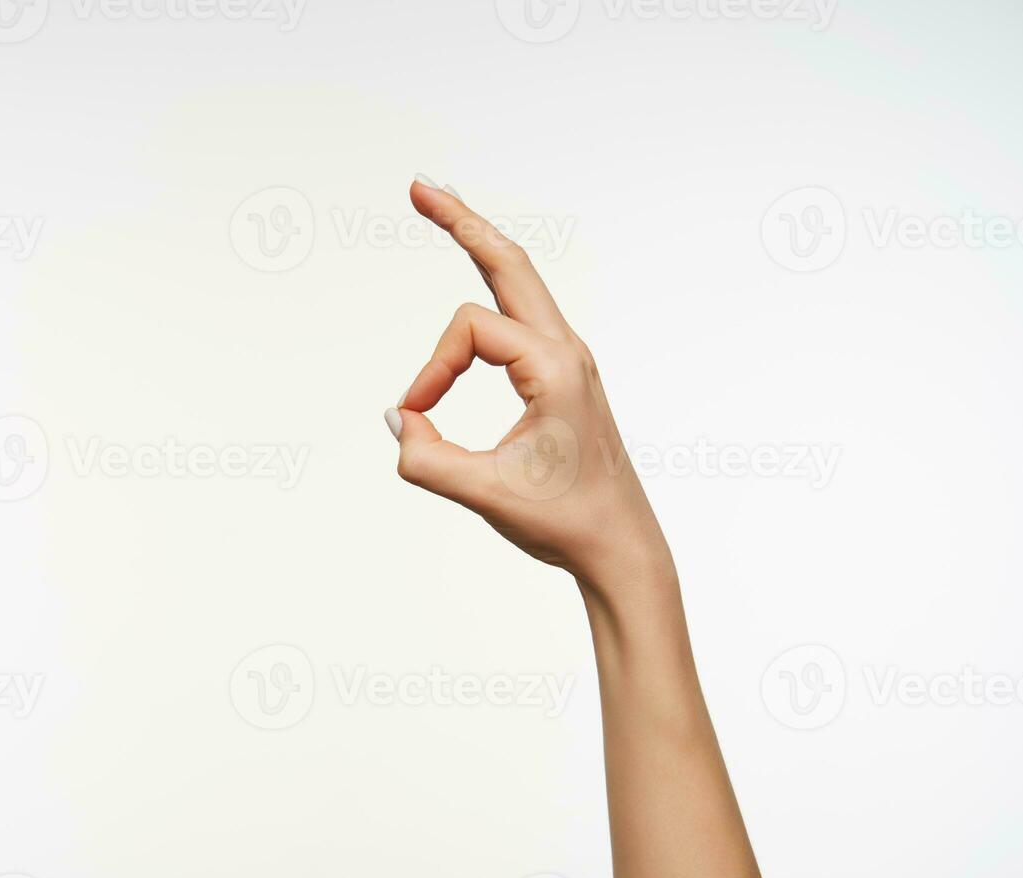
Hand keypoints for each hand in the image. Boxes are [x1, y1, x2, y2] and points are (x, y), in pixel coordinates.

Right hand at [387, 180, 672, 594]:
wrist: (622, 547)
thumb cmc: (566, 521)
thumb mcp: (485, 493)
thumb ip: (426, 458)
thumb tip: (400, 417)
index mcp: (554, 366)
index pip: (467, 333)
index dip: (429, 370)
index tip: (416, 416)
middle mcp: (567, 351)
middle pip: (509, 262)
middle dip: (463, 222)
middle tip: (420, 186)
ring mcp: (570, 360)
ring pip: (520, 281)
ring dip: (480, 246)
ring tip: (443, 208)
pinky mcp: (564, 378)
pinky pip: (523, 316)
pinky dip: (494, 287)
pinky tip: (480, 275)